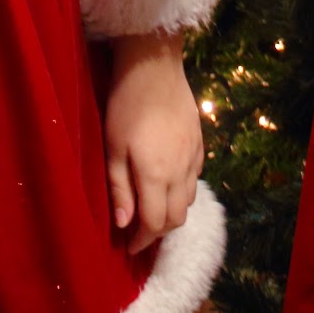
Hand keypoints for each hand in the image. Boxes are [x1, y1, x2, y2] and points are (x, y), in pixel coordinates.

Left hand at [103, 33, 203, 255]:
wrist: (154, 65)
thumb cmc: (126, 104)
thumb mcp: (113, 147)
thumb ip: (120, 189)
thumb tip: (124, 225)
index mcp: (157, 176)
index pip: (155, 224)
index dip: (142, 241)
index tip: (128, 247)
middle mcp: (181, 171)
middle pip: (176, 218)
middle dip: (158, 232)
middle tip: (139, 231)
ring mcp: (194, 156)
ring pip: (190, 200)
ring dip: (172, 212)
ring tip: (153, 208)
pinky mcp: (200, 142)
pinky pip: (196, 178)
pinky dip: (183, 191)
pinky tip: (169, 182)